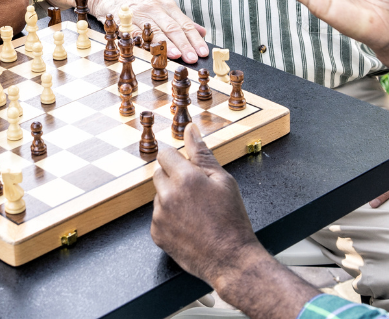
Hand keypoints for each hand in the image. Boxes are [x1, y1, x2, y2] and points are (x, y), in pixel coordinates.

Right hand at [95, 0, 207, 63]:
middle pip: (172, 28)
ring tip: (176, 56)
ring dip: (166, 44)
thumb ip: (181, 21)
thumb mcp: (162, 7)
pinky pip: (135, 32)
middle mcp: (155, 8)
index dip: (195, 39)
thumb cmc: (139, 3)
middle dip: (184, 44)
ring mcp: (139, 13)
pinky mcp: (124, 20)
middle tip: (193, 58)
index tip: (204, 52)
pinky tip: (150, 50)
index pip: (185, 24)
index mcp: (167, 6)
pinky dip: (143, 41)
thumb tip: (202, 32)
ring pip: (155, 30)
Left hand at [151, 124, 261, 285]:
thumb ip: (202, 153)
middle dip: (173, 177)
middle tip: (196, 193)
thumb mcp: (223, 181)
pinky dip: (169, 218)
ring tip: (195, 212)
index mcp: (185, 178)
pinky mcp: (156, 233)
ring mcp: (159, 216)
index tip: (190, 170)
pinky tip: (188, 225)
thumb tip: (190, 130)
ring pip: (158, 195)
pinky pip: (157, 216)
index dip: (178, 160)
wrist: (231, 259)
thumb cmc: (231, 220)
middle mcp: (167, 196)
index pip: (165, 154)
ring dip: (171, 198)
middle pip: (159, 173)